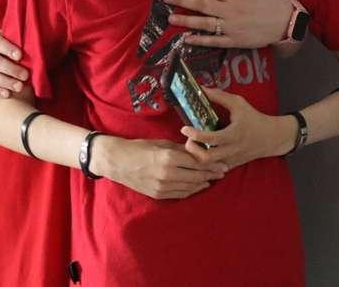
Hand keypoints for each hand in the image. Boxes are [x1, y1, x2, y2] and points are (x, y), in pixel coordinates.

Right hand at [93, 135, 226, 199]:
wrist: (115, 161)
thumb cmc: (137, 147)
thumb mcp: (160, 143)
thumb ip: (180, 149)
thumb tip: (199, 150)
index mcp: (168, 158)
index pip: (197, 162)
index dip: (212, 164)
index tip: (223, 164)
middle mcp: (168, 174)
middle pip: (197, 176)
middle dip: (211, 174)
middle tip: (222, 172)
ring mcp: (163, 186)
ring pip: (191, 187)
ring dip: (203, 183)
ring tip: (211, 179)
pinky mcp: (158, 194)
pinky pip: (181, 194)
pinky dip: (191, 190)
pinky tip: (197, 186)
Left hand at [162, 0, 292, 48]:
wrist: (286, 22)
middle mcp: (230, 11)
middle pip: (202, 5)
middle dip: (182, 1)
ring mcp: (231, 27)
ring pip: (205, 24)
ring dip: (187, 20)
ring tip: (171, 18)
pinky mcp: (235, 40)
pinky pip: (215, 41)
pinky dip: (200, 40)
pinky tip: (186, 38)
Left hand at [180, 88, 295, 167]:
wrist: (273, 137)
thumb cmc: (255, 119)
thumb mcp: (239, 104)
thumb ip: (219, 96)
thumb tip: (201, 89)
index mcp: (234, 134)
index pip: (211, 139)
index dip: (195, 134)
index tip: (185, 128)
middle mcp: (233, 149)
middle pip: (206, 158)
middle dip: (192, 149)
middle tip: (188, 139)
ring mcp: (233, 159)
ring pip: (209, 166)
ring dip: (197, 157)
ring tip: (194, 145)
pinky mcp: (233, 164)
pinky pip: (216, 168)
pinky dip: (206, 163)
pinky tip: (202, 152)